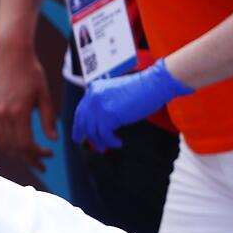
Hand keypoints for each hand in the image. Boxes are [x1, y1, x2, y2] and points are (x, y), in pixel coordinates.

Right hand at [0, 47, 56, 169]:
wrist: (11, 56)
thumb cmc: (32, 73)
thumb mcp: (45, 96)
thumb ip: (49, 119)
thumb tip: (53, 140)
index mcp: (18, 112)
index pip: (25, 144)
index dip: (37, 155)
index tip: (48, 155)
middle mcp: (3, 114)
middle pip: (13, 148)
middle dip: (28, 159)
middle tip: (41, 164)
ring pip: (2, 144)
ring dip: (15, 154)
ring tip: (29, 157)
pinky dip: (5, 144)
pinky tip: (16, 145)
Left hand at [71, 58, 192, 151]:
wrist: (153, 85)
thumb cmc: (141, 89)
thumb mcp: (115, 92)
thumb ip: (104, 102)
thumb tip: (99, 121)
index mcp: (94, 89)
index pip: (81, 110)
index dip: (79, 123)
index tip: (79, 132)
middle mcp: (93, 97)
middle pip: (83, 121)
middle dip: (81, 134)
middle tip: (81, 143)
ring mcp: (99, 106)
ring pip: (92, 130)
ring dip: (98, 142)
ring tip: (104, 148)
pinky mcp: (108, 115)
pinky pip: (105, 135)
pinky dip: (111, 141)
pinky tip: (117, 143)